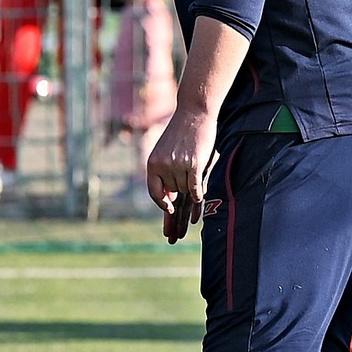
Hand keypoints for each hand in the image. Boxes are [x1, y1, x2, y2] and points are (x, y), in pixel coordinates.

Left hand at [146, 102, 216, 241]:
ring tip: (191, 213)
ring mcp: (179, 166)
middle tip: (172, 239)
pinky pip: (195, 190)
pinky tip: (198, 216)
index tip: (169, 214)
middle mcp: (163, 167)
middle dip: (173, 220)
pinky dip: (197, 202)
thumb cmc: (183, 133)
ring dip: (191, 199)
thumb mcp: (168, 152)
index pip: (156, 193)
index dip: (163, 205)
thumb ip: (167, 174)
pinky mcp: (195, 165)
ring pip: (186, 192)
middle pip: (173, 196)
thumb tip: (171, 199)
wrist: (194, 112)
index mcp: (153, 164)